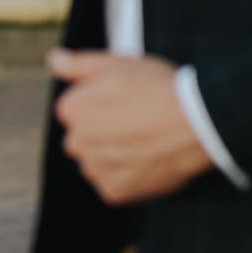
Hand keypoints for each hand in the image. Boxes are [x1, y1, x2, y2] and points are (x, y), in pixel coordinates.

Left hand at [50, 50, 212, 205]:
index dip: (102, 103)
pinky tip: (147, 160)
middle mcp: (76, 143)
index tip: (126, 100)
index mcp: (71, 110)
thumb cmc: (159, 89)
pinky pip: (114, 184)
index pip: (75, 109)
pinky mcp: (114, 192)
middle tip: (137, 121)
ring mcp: (95, 170)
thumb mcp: (116, 64)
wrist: (198, 124)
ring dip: (113, 156)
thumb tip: (53, 60)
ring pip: (97, 162)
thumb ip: (77, 64)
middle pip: (83, 138)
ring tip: (144, 141)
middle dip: (102, 132)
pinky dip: (128, 177)